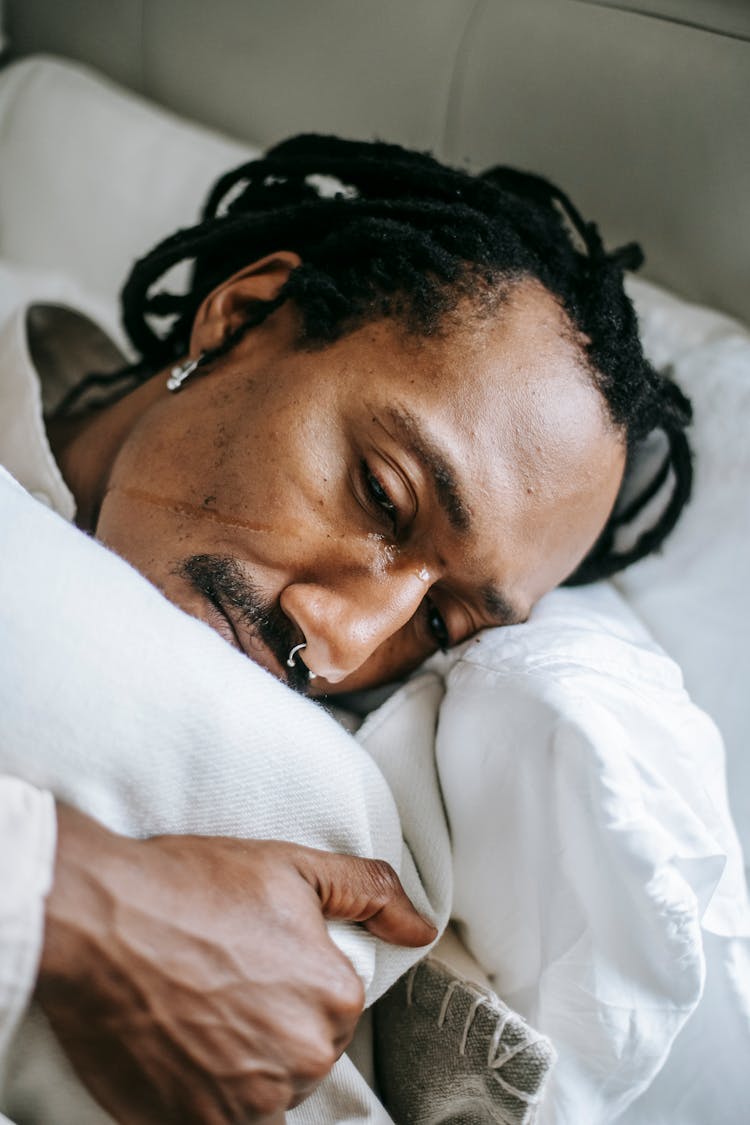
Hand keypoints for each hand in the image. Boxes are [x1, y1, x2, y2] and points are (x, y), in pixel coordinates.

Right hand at [37, 804, 434, 1123]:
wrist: (100, 920)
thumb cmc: (192, 886)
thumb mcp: (292, 866)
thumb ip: (370, 893)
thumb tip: (422, 928)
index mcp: (333, 999)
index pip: (336, 1003)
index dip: (295, 975)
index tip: (254, 954)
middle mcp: (301, 1060)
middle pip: (304, 1049)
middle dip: (273, 1020)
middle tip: (221, 978)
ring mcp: (246, 1101)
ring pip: (266, 1088)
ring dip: (242, 1061)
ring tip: (197, 1010)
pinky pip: (223, 1118)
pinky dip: (208, 1094)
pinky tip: (183, 1049)